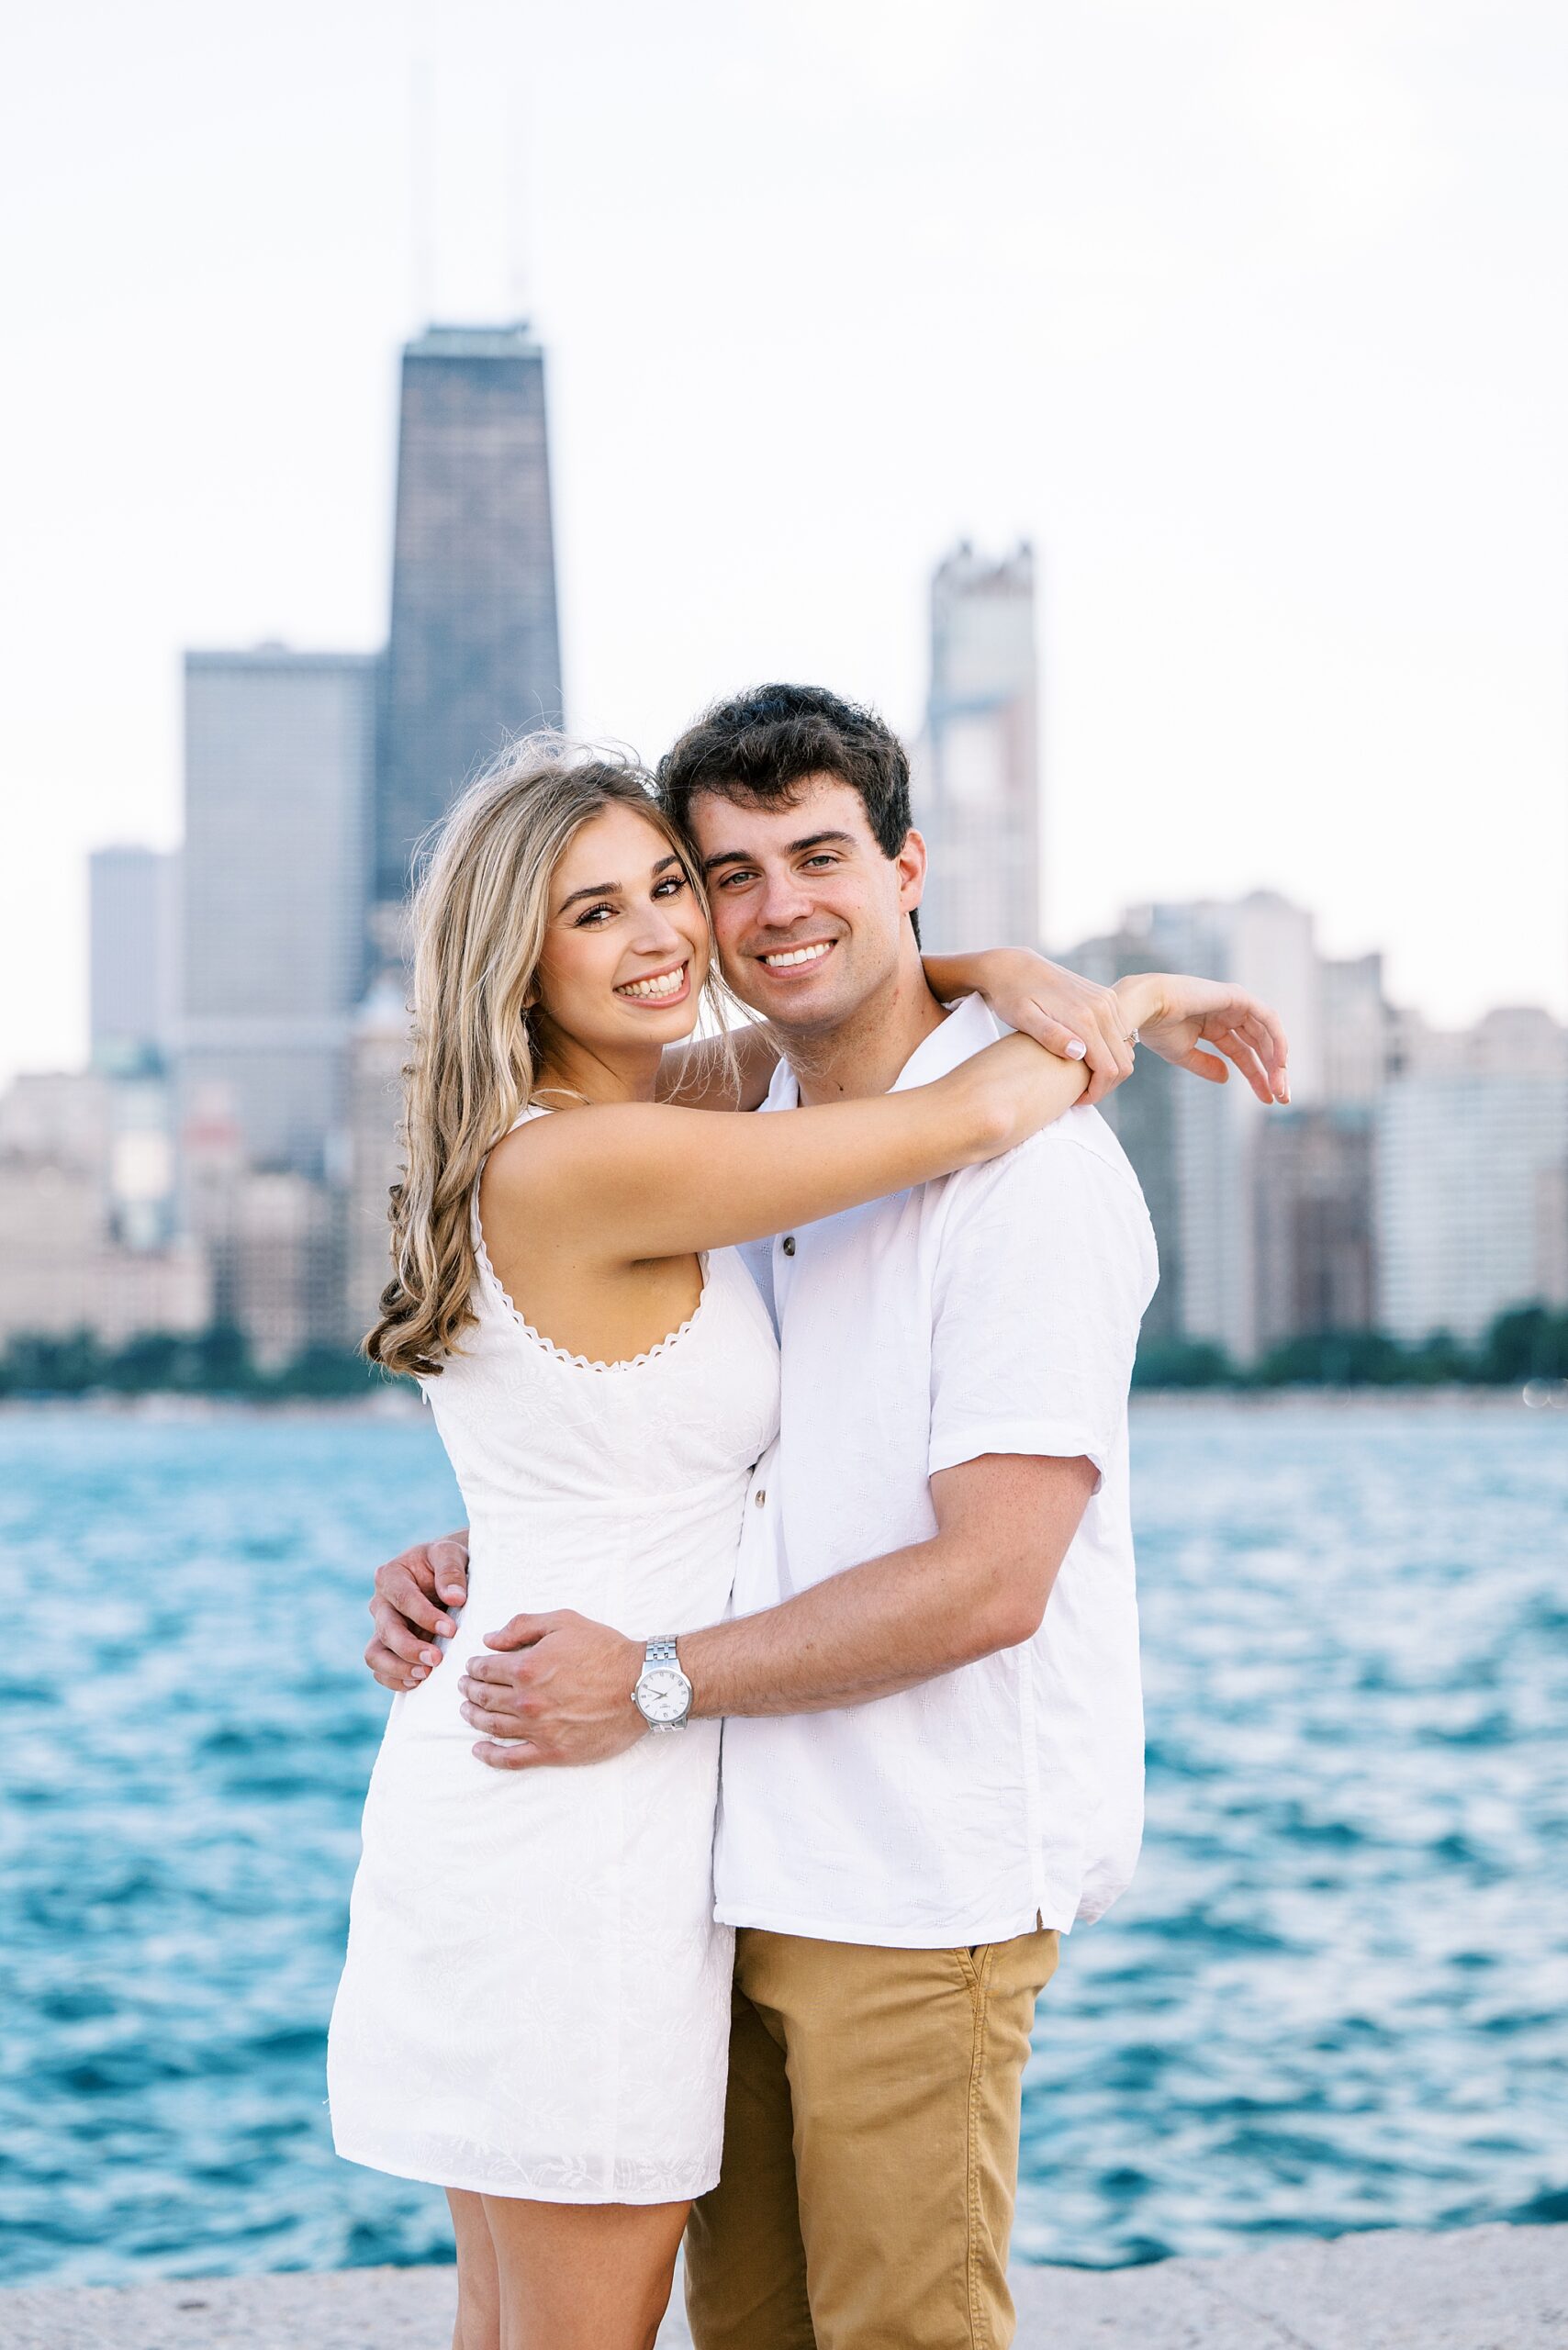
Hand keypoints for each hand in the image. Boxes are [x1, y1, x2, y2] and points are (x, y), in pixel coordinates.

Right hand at [364, 1530, 470, 1691]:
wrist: (442, 1574)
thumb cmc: (445, 1561)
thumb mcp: (450, 1554)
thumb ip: (451, 1571)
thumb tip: (455, 1598)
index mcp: (391, 1575)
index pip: (403, 1599)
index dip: (425, 1617)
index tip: (451, 1630)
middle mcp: (381, 1603)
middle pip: (386, 1630)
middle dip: (410, 1648)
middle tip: (437, 1660)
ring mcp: (381, 1627)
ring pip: (375, 1655)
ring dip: (398, 1669)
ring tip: (426, 1675)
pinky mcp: (387, 1647)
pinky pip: (380, 1670)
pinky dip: (395, 1680)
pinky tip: (418, 1683)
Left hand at [460, 1610, 645, 1770]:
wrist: (641, 1686)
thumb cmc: (606, 1650)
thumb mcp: (564, 1622)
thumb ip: (522, 1626)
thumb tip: (489, 1640)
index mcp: (526, 1668)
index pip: (485, 1669)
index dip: (474, 1667)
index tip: (472, 1666)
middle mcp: (526, 1701)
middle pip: (484, 1698)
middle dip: (469, 1690)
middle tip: (464, 1687)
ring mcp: (538, 1730)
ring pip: (492, 1726)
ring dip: (473, 1718)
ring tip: (466, 1712)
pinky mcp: (553, 1752)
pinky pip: (511, 1759)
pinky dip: (490, 1755)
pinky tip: (479, 1749)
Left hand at [966, 950, 1134, 1106]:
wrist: (1013, 966)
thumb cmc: (1012, 997)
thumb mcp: (1023, 1019)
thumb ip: (1050, 1036)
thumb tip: (1078, 1054)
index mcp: (1085, 1017)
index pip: (1108, 1069)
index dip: (1096, 1092)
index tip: (1076, 1101)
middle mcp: (1102, 1007)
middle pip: (1123, 1062)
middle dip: (1106, 1085)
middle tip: (1079, 1095)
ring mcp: (1106, 1000)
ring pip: (1125, 1049)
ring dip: (1109, 1070)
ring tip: (1080, 1079)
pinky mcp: (1105, 997)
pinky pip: (1120, 1033)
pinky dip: (1110, 1052)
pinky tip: (1086, 1059)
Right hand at [1118, 974, 1289, 1104]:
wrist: (1145, 1008)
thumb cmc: (1156, 1028)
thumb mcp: (1183, 1054)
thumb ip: (1206, 1066)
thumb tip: (1227, 1078)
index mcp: (1212, 1025)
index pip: (1242, 1053)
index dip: (1256, 1077)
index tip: (1269, 1100)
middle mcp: (1227, 1014)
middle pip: (1258, 1046)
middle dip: (1272, 1072)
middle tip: (1282, 1098)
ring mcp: (1234, 1003)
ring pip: (1266, 1035)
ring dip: (1277, 1061)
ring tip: (1280, 1087)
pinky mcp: (1238, 996)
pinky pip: (1267, 1019)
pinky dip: (1278, 1040)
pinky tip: (1280, 1063)